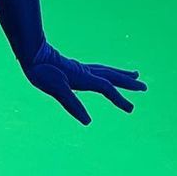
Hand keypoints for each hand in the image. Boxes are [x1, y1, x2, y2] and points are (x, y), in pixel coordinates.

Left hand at [21, 39, 146, 124]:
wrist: (32, 53)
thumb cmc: (42, 71)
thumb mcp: (56, 90)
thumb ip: (72, 105)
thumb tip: (88, 122)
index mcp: (85, 78)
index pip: (107, 89)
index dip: (120, 99)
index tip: (131, 109)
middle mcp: (86, 72)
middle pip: (112, 77)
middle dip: (128, 83)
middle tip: (144, 87)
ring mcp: (82, 68)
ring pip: (107, 71)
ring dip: (121, 74)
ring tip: (134, 74)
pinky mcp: (75, 67)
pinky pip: (98, 70)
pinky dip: (107, 72)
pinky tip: (105, 74)